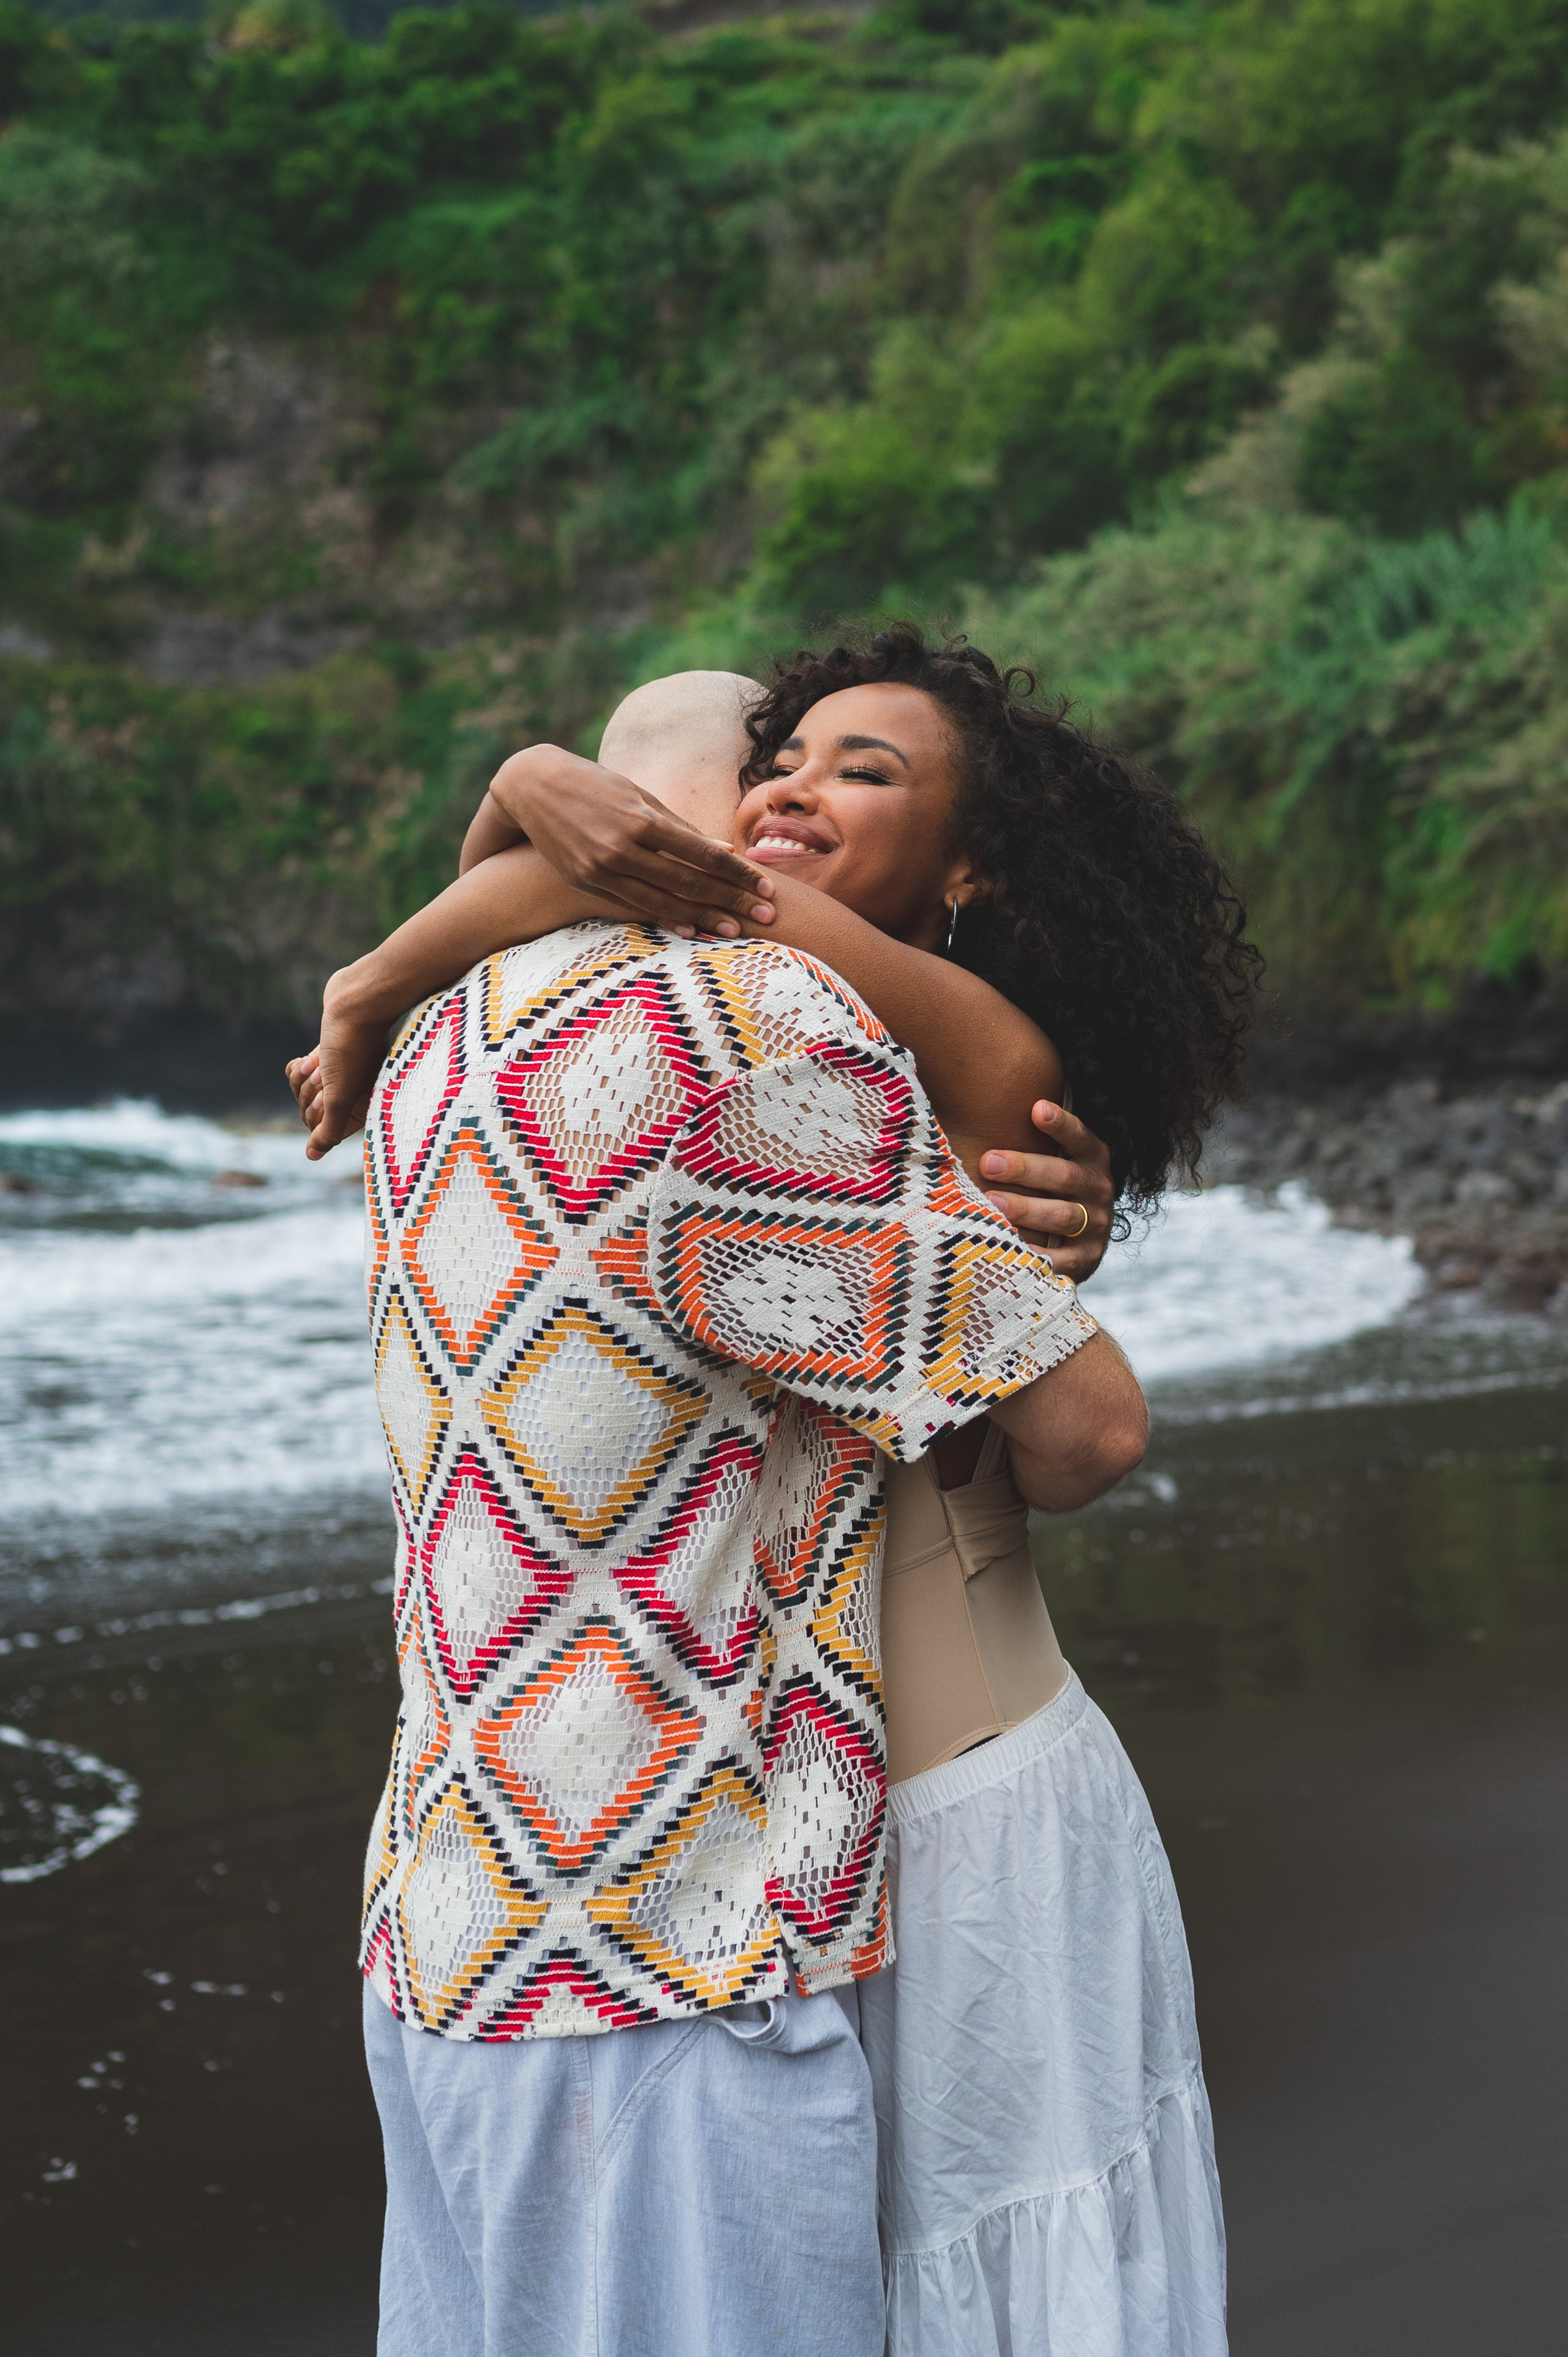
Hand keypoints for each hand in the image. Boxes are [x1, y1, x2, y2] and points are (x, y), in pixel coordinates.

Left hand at [284, 982, 390, 1160]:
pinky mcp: (323, 1059)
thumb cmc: (352, 1049)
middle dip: (311, 1092)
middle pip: (310, 1113)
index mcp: (361, 1110)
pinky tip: (314, 1055)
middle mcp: (351, 1097)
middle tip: (327, 1072)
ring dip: (304, 1077)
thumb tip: (312, 1157)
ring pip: (300, 1093)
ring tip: (323, 1060)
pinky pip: (295, 1075)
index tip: (331, 1091)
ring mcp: (337, 1077)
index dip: (320, 1112)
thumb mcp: (340, 1096)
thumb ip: (328, 1131)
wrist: (355, 1003)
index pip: (324, 1130)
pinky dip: (298, 1066)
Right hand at [488, 746, 775, 936]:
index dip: (737, 873)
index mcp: (641, 819)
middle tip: (768, 917)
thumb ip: (680, 827)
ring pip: (663, 900)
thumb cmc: (595, 785)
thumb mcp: (638, 796)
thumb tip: (726, 851)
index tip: (766, 886)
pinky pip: (634, 906)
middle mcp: (622, 847)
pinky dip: (666, 918)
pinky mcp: (588, 881)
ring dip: (704, 917)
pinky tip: (692, 930)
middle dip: (731, 900)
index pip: (702, 853)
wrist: (531, 787)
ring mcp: (602, 868)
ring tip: (736, 931)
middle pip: (688, 882)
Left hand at [979, 1101, 1113, 1282]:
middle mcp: (1098, 1188)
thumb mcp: (1052, 1157)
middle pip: (1065, 1175)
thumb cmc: (1049, 1185)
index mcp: (1092, 1157)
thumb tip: (973, 1107)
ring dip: (1028, 1209)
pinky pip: (1062, 1260)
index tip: (1036, 1109)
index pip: (1079, 1137)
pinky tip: (1010, 1247)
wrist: (1083, 1238)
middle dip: (1026, 1168)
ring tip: (992, 1203)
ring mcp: (1095, 1225)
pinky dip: (1037, 1255)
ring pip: (1063, 1216)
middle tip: (989, 1162)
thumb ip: (1028, 1135)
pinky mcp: (1087, 1259)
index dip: (1061, 1124)